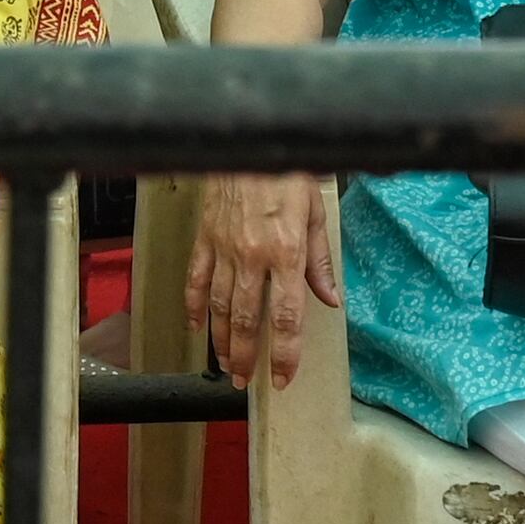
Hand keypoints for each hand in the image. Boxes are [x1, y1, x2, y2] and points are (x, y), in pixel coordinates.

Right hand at [187, 173, 338, 385]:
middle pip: (248, 320)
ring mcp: (224, 248)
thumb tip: (330, 298)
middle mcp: (253, 256)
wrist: (250, 142)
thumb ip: (321, 260)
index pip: (286, 317)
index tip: (283, 377)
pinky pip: (196, 279)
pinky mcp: (205, 237)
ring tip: (226, 364)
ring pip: (220, 306)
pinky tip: (196, 326)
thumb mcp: (317, 212)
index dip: (285, 353)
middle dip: (247, 356)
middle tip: (245, 380)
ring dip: (223, 340)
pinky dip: (194, 306)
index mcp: (286, 252)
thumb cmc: (287, 171)